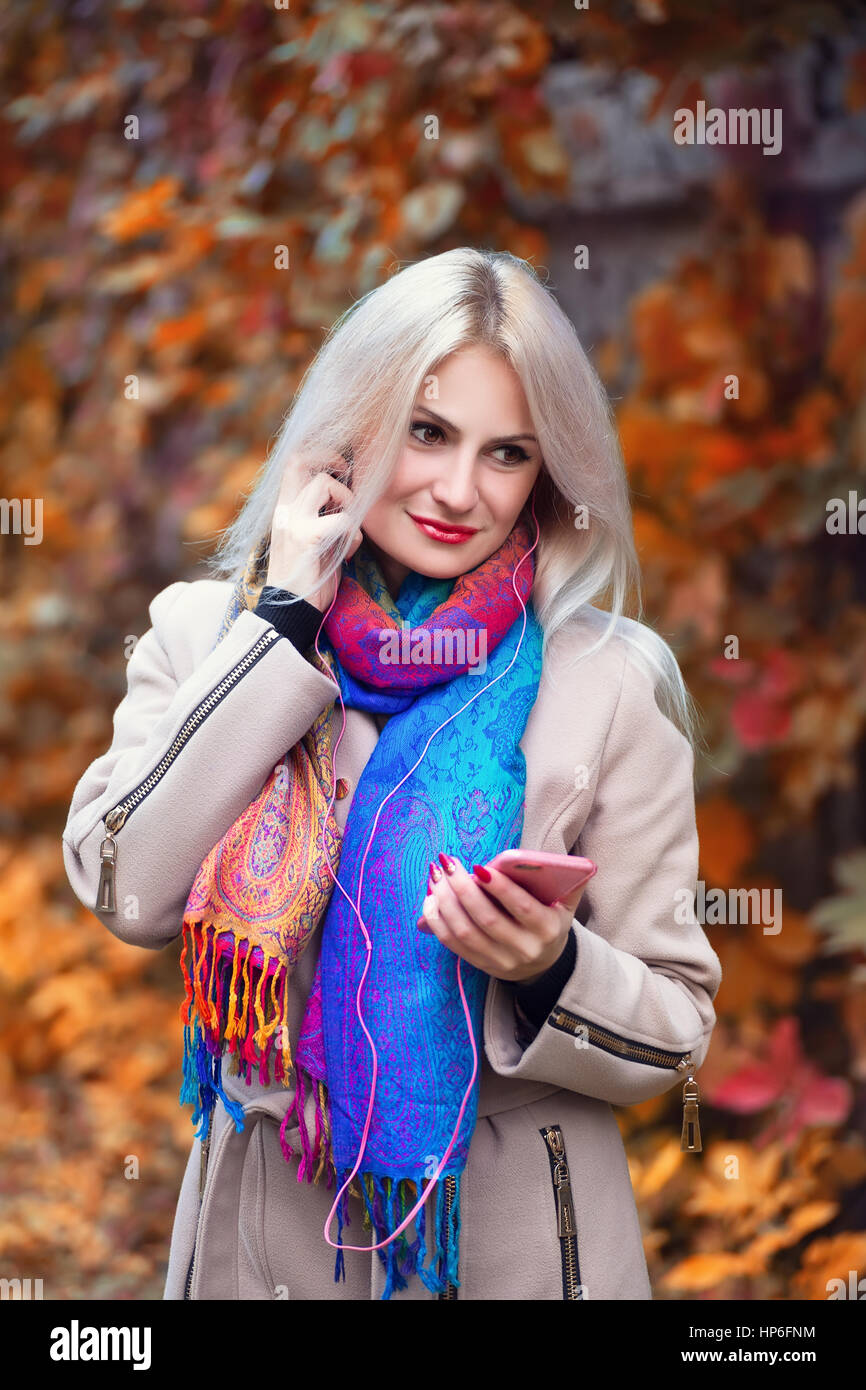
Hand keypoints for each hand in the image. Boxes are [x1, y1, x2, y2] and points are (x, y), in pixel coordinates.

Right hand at [266, 451, 363, 612]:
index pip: (293, 461)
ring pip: (324, 483)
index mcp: (284, 509)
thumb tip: (345, 494)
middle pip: (300, 459)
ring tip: (349, 529)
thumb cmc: (306, 578)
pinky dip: (354, 536)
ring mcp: (293, 523)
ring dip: (347, 500)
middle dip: (331, 461)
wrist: (289, 612)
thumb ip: (320, 515)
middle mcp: (284, 510)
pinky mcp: (307, 539)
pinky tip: (348, 554)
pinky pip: (343, 521)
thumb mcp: (310, 539)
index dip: (319, 454)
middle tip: (348, 479)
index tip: (340, 468)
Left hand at [416, 855, 586, 983]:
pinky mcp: (481, 965)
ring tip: (436, 877)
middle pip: (487, 918)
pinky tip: (431, 899)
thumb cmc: (550, 919)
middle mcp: (524, 948)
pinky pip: (452, 944)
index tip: (479, 866)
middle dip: (463, 888)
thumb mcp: (565, 901)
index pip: (522, 906)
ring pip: (465, 931)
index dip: (500, 886)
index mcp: (547, 928)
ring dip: (445, 902)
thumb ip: (564, 878)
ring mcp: (501, 961)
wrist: (546, 963)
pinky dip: (437, 921)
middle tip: (448, 863)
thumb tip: (530, 858)